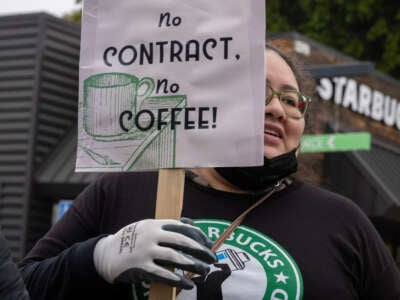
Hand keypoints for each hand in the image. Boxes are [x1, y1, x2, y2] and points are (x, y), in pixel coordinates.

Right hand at [93, 218, 215, 288]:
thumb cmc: (132, 240)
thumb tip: (191, 223)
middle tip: (212, 258)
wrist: (105, 255)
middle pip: (181, 241)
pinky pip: (163, 274)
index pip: (182, 227)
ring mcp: (145, 251)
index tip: (209, 244)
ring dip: (193, 265)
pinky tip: (188, 284)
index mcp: (154, 224)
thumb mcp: (148, 227)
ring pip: (175, 258)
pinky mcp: (140, 267)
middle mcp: (151, 235)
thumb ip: (167, 226)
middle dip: (200, 250)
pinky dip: (178, 280)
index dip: (198, 236)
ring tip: (205, 271)